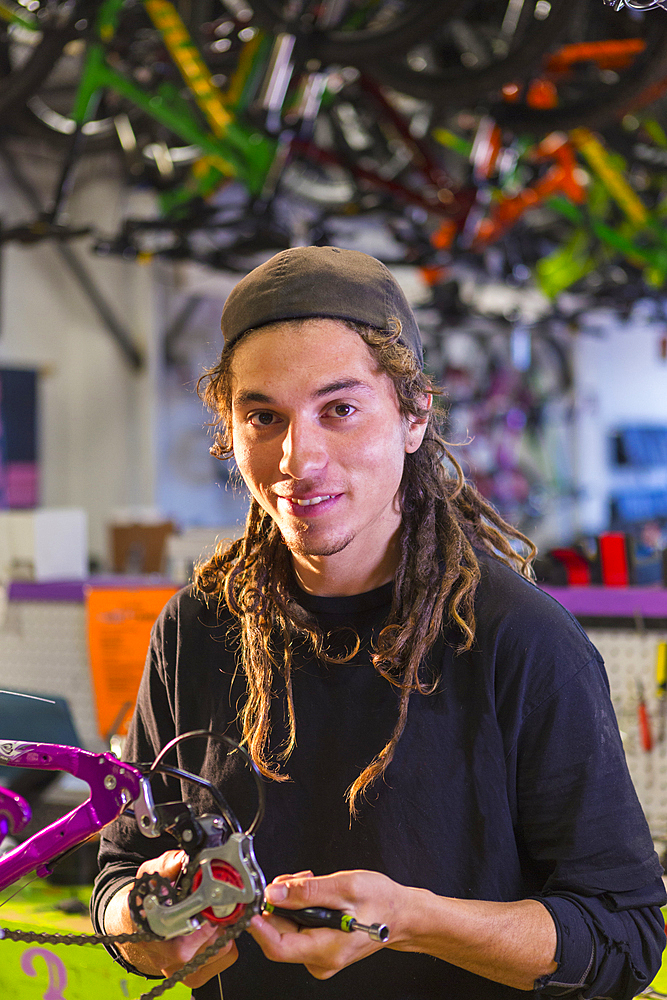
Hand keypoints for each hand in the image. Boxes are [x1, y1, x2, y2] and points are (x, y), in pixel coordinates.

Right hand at [106, 850, 237, 987]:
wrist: (130, 929)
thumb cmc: (141, 902)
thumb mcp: (149, 876)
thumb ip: (167, 865)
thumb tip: (184, 857)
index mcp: (159, 935)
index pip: (196, 927)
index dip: (208, 909)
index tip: (211, 896)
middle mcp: (171, 960)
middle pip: (215, 937)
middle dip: (216, 915)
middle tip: (209, 902)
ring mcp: (183, 972)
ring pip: (224, 948)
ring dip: (220, 928)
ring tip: (206, 915)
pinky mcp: (195, 978)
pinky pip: (226, 957)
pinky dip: (224, 942)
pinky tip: (208, 931)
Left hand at [249, 869, 403, 979]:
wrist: (402, 915)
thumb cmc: (382, 902)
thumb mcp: (345, 887)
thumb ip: (308, 891)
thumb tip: (275, 893)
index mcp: (326, 950)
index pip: (278, 947)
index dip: (259, 927)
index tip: (248, 907)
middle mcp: (320, 960)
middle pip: (281, 935)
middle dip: (279, 904)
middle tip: (292, 880)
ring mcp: (320, 956)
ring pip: (288, 930)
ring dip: (291, 904)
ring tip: (310, 883)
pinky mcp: (321, 948)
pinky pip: (299, 930)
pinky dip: (300, 909)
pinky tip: (314, 895)